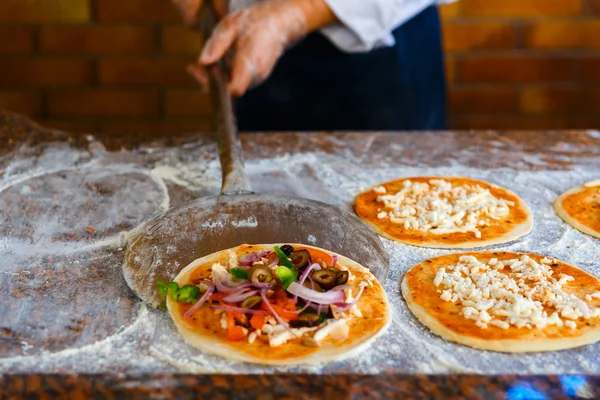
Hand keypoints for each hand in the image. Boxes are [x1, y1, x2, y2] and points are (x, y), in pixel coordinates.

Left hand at [187, 0, 334, 96]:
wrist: (278, 25)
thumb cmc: (254, 23)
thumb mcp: (231, 26)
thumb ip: (218, 44)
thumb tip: (203, 62)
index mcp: (251, 61)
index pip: (236, 87)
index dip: (218, 87)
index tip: (204, 75)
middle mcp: (256, 76)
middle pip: (228, 90)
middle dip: (209, 82)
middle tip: (193, 69)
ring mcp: (255, 80)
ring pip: (230, 88)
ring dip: (213, 80)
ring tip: (197, 68)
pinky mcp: (252, 80)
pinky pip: (234, 84)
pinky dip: (220, 78)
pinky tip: (210, 68)